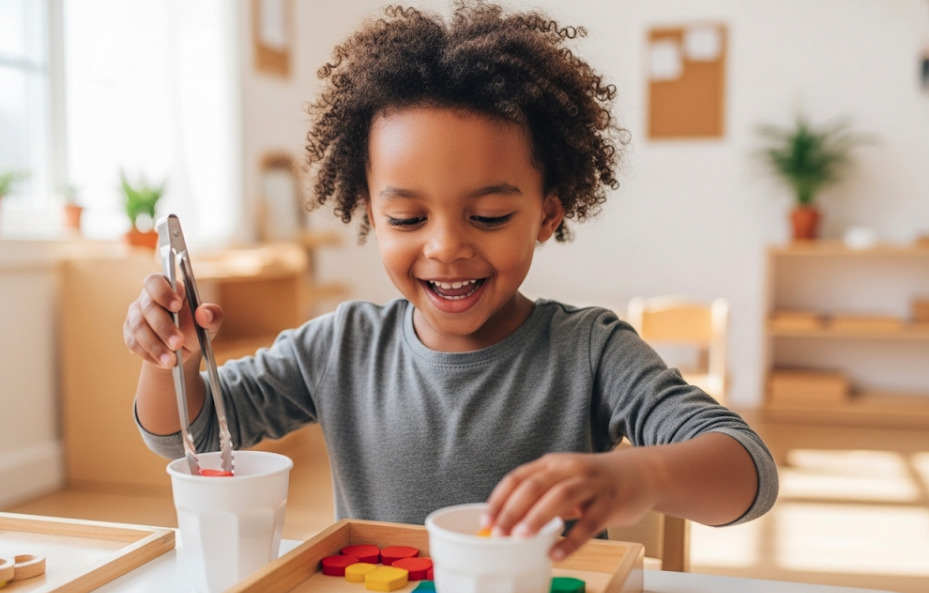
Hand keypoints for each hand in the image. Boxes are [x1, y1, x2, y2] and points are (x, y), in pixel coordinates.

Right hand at [123, 272, 223, 367]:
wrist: (182, 348)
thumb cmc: (196, 327)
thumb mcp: (210, 323)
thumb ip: (212, 315)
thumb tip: (204, 313)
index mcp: (168, 288)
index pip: (156, 281)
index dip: (163, 292)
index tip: (176, 306)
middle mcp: (147, 299)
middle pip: (148, 307)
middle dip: (164, 327)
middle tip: (178, 343)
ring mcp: (136, 316)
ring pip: (139, 328)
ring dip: (155, 346)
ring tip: (171, 360)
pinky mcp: (130, 334)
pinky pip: (134, 343)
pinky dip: (149, 354)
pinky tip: (162, 361)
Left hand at [482, 449, 658, 560]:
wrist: (642, 473)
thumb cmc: (596, 481)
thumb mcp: (565, 479)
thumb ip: (541, 496)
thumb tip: (509, 523)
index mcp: (553, 464)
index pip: (519, 478)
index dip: (500, 499)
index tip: (486, 520)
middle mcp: (570, 469)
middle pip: (535, 486)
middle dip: (513, 510)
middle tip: (499, 533)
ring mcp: (592, 484)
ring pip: (561, 497)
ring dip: (538, 517)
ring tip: (521, 539)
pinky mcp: (611, 502)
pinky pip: (590, 522)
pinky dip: (572, 539)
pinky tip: (557, 553)